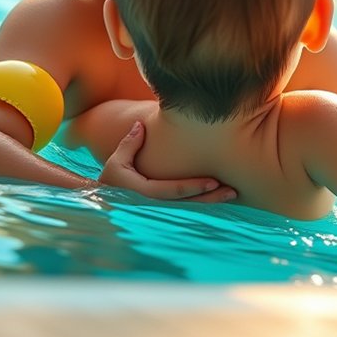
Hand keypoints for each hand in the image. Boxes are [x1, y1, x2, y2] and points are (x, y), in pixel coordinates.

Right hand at [99, 121, 237, 201]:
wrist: (103, 202)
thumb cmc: (110, 178)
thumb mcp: (115, 161)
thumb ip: (129, 143)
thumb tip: (141, 125)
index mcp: (142, 193)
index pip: (172, 191)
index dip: (194, 187)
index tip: (213, 181)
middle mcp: (154, 205)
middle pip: (188, 203)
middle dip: (210, 198)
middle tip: (232, 190)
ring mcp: (160, 210)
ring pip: (191, 208)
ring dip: (212, 202)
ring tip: (232, 193)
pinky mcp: (165, 211)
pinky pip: (188, 208)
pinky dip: (205, 203)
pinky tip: (221, 197)